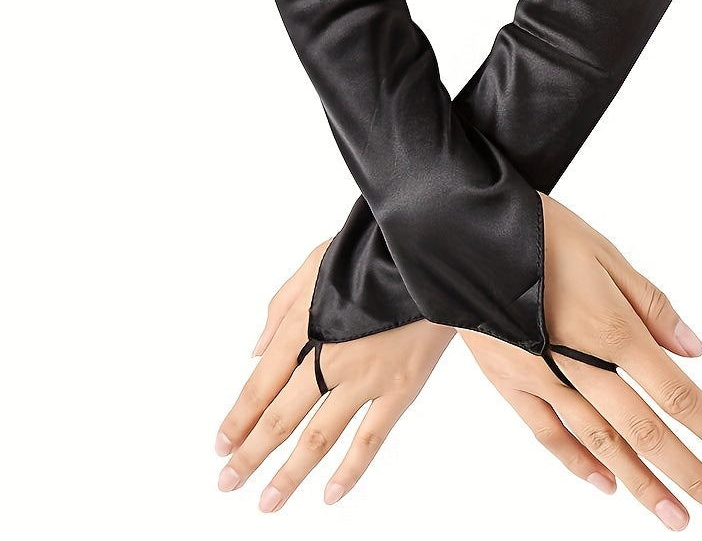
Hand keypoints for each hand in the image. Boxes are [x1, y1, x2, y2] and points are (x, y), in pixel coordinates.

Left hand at [214, 239, 453, 510]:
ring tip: (267, 502)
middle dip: (251, 454)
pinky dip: (350, 470)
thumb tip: (257, 352)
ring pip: (320, 437)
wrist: (430, 253)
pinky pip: (372, 438)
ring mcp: (368, 377)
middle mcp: (331, 358)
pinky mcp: (401, 387)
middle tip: (228, 482)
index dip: (238, 418)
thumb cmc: (373, 251)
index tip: (221, 446)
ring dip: (289, 474)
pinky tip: (330, 494)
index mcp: (307, 325)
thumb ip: (281, 308)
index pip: (261, 385)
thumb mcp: (314, 262)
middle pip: (282, 417)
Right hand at [460, 192, 701, 530]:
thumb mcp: (605, 253)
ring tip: (676, 517)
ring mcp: (541, 378)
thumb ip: (651, 305)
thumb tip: (693, 350)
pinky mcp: (509, 381)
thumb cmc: (539, 232)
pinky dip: (577, 463)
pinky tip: (606, 485)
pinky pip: (547, 433)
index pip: (676, 393)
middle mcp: (578, 363)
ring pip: (599, 443)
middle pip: (645, 432)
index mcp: (609, 328)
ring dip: (642, 484)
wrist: (464, 232)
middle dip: (692, 475)